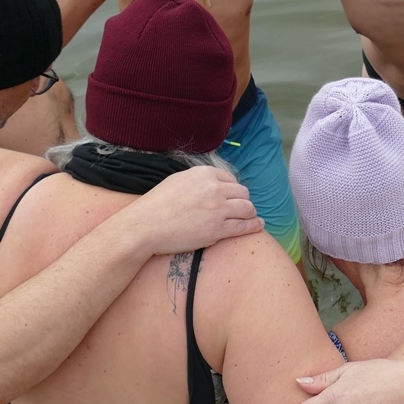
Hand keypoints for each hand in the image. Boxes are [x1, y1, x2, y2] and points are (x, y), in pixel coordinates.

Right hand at [124, 165, 262, 255]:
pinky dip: (254, 225)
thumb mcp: (178, 181)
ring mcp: (218, 209)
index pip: (231, 179)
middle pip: (242, 192)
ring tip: (251, 217)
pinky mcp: (217, 229)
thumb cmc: (156, 205)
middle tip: (242, 209)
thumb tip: (212, 183)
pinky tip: (258, 225)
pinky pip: (244, 226)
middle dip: (243, 201)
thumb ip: (198, 180)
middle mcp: (214, 189)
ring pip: (247, 208)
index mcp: (204, 174)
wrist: (145, 226)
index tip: (233, 197)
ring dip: (250, 213)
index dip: (233, 189)